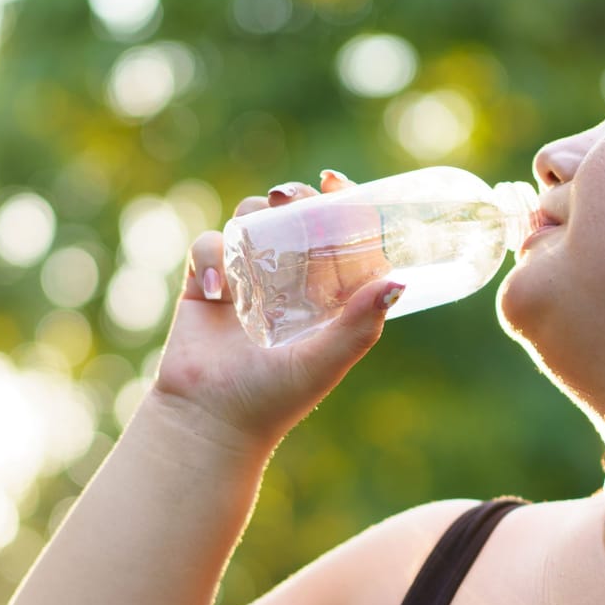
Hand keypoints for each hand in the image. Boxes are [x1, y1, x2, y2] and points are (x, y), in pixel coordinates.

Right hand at [148, 170, 402, 447]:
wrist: (209, 421)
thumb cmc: (273, 399)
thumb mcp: (325, 361)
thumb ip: (360, 325)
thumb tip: (399, 280)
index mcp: (324, 294)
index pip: (338, 234)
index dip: (341, 203)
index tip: (335, 183)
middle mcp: (287, 280)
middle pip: (294, 215)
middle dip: (293, 199)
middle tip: (289, 200)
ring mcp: (245, 278)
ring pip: (250, 219)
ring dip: (251, 216)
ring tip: (251, 237)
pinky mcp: (205, 282)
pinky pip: (208, 245)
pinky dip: (212, 256)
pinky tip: (218, 292)